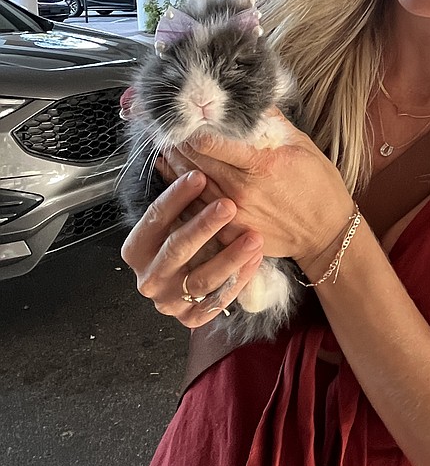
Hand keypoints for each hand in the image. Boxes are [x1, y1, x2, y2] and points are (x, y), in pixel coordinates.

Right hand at [122, 169, 266, 327]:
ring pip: (202, 279)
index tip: (198, 175)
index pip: (154, 219)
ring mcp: (170, 300)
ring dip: (229, 256)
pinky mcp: (191, 317)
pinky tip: (255, 258)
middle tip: (228, 205)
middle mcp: (149, 276)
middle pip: (177, 248)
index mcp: (137, 249)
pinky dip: (239, 278)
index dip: (176, 196)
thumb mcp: (175, 220)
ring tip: (252, 236)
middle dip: (204, 225)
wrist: (189, 283)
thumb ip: (177, 195)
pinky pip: (218, 300)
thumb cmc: (185, 240)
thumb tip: (179, 148)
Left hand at [172, 113, 355, 275]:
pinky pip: (195, 208)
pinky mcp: (229, 232)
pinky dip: (181, 190)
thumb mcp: (301, 145)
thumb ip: (272, 121)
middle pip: (194, 160)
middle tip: (165, 125)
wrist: (327, 232)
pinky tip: (172, 174)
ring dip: (175, 162)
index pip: (209, 141)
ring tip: (165, 145)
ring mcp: (233, 214)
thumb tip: (251, 96)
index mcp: (261, 164)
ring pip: (189, 184)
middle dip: (177, 140)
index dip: (190, 126)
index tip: (182, 113)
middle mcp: (242, 189)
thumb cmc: (318, 186)